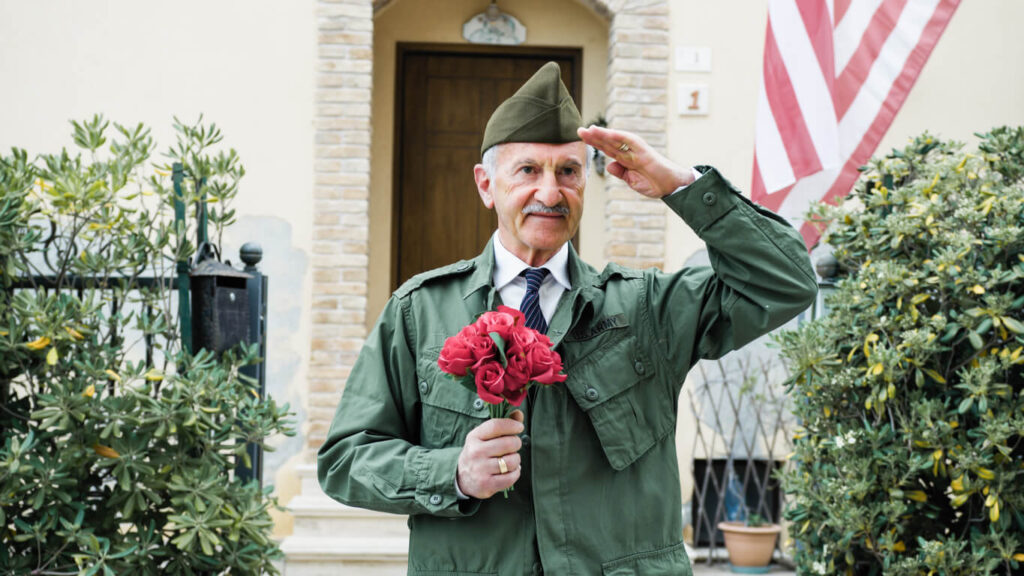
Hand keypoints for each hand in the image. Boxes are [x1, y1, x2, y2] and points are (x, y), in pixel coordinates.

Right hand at [456, 410, 524, 498]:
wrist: (461, 478)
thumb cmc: (478, 453)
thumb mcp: (483, 437)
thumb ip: (502, 424)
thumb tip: (518, 413)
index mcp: (474, 437)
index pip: (496, 426)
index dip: (512, 425)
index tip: (519, 427)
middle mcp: (476, 452)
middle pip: (508, 443)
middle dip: (516, 443)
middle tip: (513, 446)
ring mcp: (481, 469)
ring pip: (512, 461)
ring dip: (516, 460)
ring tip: (510, 460)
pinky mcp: (487, 484)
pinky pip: (512, 476)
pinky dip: (515, 472)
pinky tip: (509, 471)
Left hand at [577, 125, 692, 197]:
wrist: (669, 186)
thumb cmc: (653, 182)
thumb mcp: (631, 181)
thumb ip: (620, 172)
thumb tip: (609, 165)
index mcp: (625, 159)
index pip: (607, 149)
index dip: (595, 144)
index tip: (583, 139)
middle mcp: (629, 152)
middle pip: (608, 142)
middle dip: (594, 137)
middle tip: (579, 130)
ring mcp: (635, 150)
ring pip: (616, 140)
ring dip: (603, 134)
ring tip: (590, 130)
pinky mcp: (643, 151)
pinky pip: (629, 141)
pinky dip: (618, 136)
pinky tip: (607, 133)